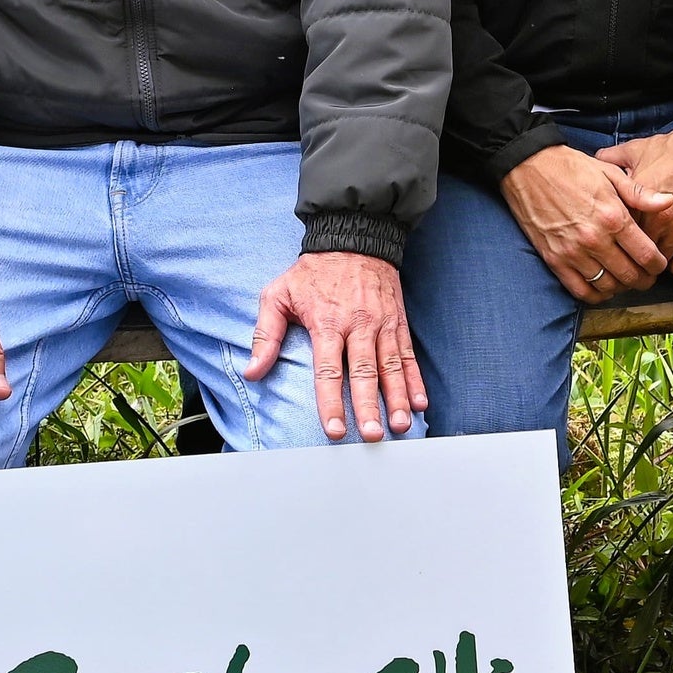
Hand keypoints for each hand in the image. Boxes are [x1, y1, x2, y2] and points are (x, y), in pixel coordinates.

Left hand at [247, 249, 425, 440]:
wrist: (354, 238)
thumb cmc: (312, 271)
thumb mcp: (278, 294)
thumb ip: (266, 335)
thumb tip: (253, 371)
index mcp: (326, 322)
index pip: (328, 370)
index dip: (331, 402)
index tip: (335, 429)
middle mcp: (358, 325)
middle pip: (364, 372)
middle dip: (369, 406)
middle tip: (373, 434)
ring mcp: (381, 324)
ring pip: (391, 367)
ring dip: (397, 398)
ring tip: (401, 424)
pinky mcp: (397, 322)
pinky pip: (408, 355)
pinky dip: (415, 380)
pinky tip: (419, 402)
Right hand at [501, 143, 672, 303]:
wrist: (528, 167)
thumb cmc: (572, 168)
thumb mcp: (610, 173)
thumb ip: (640, 193)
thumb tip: (669, 202)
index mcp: (613, 217)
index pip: (646, 255)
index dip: (659, 265)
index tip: (659, 264)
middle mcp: (595, 239)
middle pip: (630, 276)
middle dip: (644, 280)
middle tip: (647, 276)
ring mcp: (573, 252)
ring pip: (608, 286)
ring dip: (621, 287)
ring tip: (625, 279)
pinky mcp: (554, 260)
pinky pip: (580, 290)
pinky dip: (596, 295)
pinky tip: (603, 286)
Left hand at [595, 125, 672, 277]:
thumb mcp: (639, 148)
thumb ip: (613, 157)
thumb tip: (595, 160)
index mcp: (638, 200)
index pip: (616, 231)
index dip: (613, 235)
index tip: (614, 236)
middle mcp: (657, 220)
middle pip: (634, 253)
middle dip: (630, 253)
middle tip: (630, 252)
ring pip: (656, 265)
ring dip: (652, 263)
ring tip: (650, 257)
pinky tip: (672, 255)